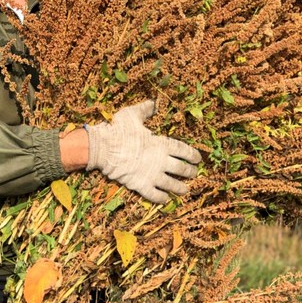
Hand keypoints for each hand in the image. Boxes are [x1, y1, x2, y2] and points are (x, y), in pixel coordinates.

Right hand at [86, 100, 201, 203]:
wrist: (104, 148)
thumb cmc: (119, 130)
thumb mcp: (133, 115)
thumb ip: (145, 110)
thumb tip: (153, 103)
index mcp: (162, 144)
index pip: (183, 150)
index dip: (192, 155)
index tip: (198, 159)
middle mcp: (161, 161)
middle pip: (181, 169)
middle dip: (189, 172)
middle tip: (193, 174)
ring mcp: (152, 174)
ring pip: (171, 184)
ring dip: (180, 188)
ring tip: (185, 190)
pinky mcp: (141, 185)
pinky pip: (154, 195)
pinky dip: (161, 198)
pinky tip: (165, 199)